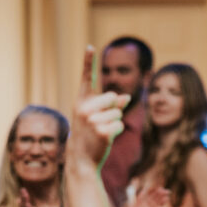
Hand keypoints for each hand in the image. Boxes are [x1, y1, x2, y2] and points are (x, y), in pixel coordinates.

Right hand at [67, 47, 129, 169]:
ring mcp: (92, 120)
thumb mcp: (95, 118)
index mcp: (81, 102)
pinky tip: (104, 139)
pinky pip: (119, 124)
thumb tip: (126, 98)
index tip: (91, 47)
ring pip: (117, 112)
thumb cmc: (89, 136)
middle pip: (112, 97)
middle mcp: (84, 108)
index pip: (87, 78)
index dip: (89, 62)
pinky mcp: (102, 130)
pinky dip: (116, 132)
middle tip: (99, 123)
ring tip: (100, 133)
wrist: (81, 160)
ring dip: (114, 123)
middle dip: (112, 109)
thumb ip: (109, 105)